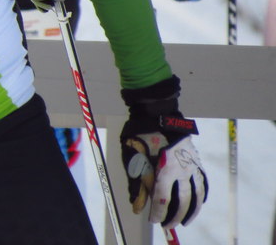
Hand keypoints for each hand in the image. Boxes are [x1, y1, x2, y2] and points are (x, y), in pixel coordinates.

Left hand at [120, 76, 207, 228]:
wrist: (156, 110)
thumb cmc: (140, 132)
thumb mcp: (132, 155)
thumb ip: (136, 182)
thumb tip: (136, 206)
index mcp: (164, 167)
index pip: (162, 198)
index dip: (158, 212)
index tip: (153, 220)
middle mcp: (181, 167)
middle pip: (181, 200)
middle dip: (174, 215)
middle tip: (168, 225)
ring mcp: (190, 163)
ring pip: (196, 193)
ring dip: (191, 210)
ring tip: (185, 220)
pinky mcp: (195, 157)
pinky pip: (202, 180)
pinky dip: (201, 194)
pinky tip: (198, 201)